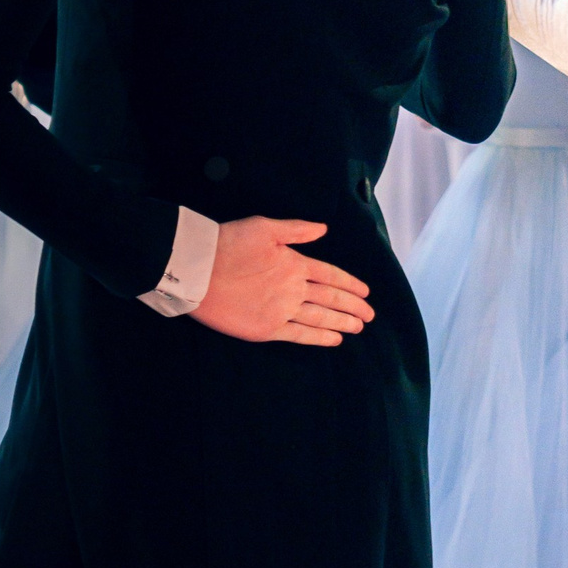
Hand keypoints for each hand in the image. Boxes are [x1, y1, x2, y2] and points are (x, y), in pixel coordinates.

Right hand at [193, 217, 373, 346]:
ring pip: (320, 318)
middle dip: (354, 307)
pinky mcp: (265, 329)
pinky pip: (299, 336)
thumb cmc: (228, 244)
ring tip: (358, 328)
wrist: (197, 270)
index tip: (366, 292)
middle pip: (331, 299)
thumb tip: (323, 228)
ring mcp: (280, 311)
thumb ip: (297, 229)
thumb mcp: (265, 227)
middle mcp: (293, 289)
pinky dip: (319, 338)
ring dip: (342, 323)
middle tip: (369, 316)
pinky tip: (334, 340)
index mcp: (295, 263)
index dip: (351, 284)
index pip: (332, 275)